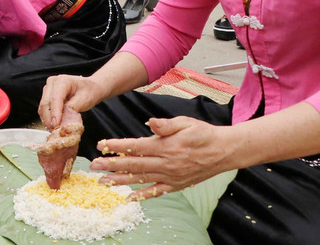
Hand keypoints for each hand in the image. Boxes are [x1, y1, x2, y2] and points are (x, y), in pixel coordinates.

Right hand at [39, 74, 107, 129]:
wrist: (90, 87)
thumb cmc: (89, 91)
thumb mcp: (85, 100)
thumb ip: (72, 109)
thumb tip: (62, 121)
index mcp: (62, 81)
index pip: (55, 99)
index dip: (54, 113)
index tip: (56, 125)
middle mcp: (52, 83)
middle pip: (45, 103)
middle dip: (49, 119)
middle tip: (55, 131)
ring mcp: (48, 88)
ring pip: (43, 107)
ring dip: (47, 120)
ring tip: (55, 129)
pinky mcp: (47, 95)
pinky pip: (44, 109)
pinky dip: (48, 118)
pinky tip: (54, 125)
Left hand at [91, 117, 232, 200]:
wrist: (224, 151)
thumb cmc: (203, 134)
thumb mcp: (185, 123)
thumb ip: (166, 124)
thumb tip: (150, 121)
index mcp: (166, 146)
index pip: (136, 146)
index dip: (118, 146)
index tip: (102, 145)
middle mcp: (166, 164)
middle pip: (134, 165)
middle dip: (112, 165)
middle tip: (94, 166)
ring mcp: (171, 176)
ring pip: (141, 179)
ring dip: (121, 181)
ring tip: (103, 182)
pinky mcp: (176, 185)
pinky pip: (156, 191)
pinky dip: (142, 195)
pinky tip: (129, 197)